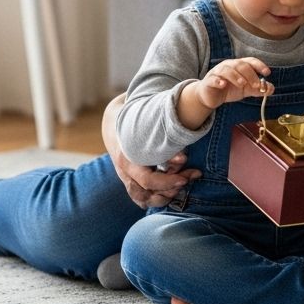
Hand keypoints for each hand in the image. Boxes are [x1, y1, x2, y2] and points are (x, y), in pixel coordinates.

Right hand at [101, 93, 198, 208]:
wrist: (113, 124)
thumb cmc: (133, 117)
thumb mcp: (143, 115)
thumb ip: (160, 116)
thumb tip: (187, 105)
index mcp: (127, 157)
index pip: (148, 180)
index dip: (169, 179)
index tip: (186, 167)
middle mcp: (126, 172)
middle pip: (148, 192)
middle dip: (171, 187)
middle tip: (190, 176)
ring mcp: (127, 179)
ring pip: (145, 198)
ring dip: (166, 195)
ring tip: (184, 184)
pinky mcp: (130, 182)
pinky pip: (142, 198)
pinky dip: (157, 198)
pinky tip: (172, 192)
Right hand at [193, 57, 270, 109]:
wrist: (210, 97)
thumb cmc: (229, 89)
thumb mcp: (246, 90)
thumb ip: (258, 89)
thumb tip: (271, 89)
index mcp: (239, 66)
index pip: (250, 61)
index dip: (259, 65)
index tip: (267, 73)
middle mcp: (229, 66)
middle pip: (240, 65)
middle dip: (250, 74)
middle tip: (256, 85)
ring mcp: (218, 72)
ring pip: (227, 69)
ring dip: (235, 76)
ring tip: (242, 84)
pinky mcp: (209, 81)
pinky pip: (213, 79)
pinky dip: (218, 80)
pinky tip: (223, 84)